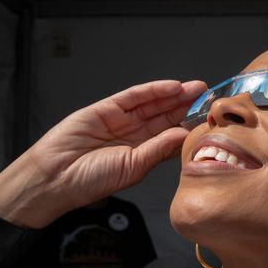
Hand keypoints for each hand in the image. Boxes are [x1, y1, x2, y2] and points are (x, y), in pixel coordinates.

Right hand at [0, 79, 205, 227]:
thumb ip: (158, 149)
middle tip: (210, 98)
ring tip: (197, 89)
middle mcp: (134, 136)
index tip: (211, 120)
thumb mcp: (133, 167)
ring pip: (153, 103)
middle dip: (187, 107)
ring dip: (174, 95)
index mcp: (142, 153)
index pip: (171, 136)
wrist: (56, 175)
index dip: (190, 127)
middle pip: (166, 117)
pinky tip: (172, 87)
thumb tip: (183, 135)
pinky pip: (133, 96)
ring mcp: (120, 120)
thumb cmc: (91, 180)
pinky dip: (153, 90)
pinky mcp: (106, 108)